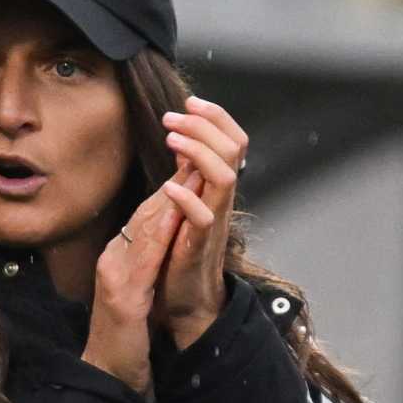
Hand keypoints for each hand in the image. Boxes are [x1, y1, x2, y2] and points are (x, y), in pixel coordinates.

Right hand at [83, 179, 188, 395]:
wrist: (108, 374)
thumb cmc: (125, 337)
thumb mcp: (137, 292)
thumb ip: (146, 264)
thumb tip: (164, 237)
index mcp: (118, 259)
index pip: (146, 217)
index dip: (169, 188)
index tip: (191, 162)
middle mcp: (113, 261)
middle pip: (144, 215)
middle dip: (172, 183)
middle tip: (194, 151)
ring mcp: (115, 277)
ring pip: (142, 230)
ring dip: (169, 199)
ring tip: (190, 171)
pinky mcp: (123, 297)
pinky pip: (144, 260)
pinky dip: (159, 234)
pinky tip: (173, 215)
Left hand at [157, 96, 248, 348]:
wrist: (184, 301)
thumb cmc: (180, 251)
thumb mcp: (184, 205)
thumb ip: (187, 175)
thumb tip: (183, 140)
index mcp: (217, 189)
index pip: (232, 142)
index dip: (215, 117)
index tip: (190, 101)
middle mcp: (221, 201)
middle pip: (233, 150)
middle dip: (205, 125)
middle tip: (174, 114)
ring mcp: (213, 223)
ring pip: (225, 177)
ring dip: (199, 152)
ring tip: (172, 137)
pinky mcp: (198, 247)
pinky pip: (202, 218)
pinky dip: (187, 198)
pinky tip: (169, 185)